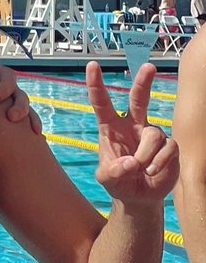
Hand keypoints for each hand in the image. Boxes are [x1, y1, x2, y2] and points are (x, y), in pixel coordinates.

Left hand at [90, 62, 177, 203]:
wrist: (138, 196)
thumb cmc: (118, 182)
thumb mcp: (107, 179)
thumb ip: (112, 172)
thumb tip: (130, 163)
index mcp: (111, 128)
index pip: (102, 103)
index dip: (96, 85)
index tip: (92, 66)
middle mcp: (133, 125)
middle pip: (138, 99)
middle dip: (143, 82)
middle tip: (148, 67)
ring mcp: (152, 133)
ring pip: (153, 135)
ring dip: (145, 156)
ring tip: (140, 170)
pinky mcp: (170, 145)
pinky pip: (168, 147)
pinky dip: (159, 162)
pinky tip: (152, 171)